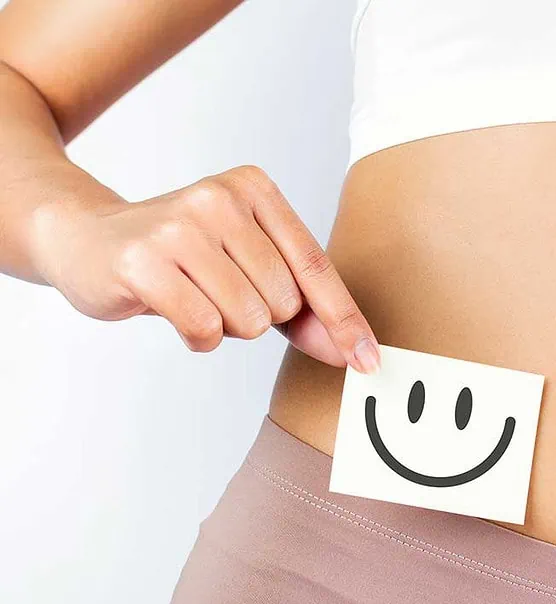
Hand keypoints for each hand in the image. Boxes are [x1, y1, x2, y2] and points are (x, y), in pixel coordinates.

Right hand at [28, 164, 380, 371]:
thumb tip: (353, 352)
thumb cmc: (183, 258)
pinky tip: (171, 309)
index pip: (316, 268)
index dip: (345, 321)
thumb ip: (305, 309)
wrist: (87, 239)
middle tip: (215, 291)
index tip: (368, 361)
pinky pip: (204, 329)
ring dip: (225, 326)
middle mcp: (221, 199)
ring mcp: (180, 226)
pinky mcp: (144, 260)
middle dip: (256, 316)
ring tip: (192, 295)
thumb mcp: (250, 268)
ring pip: (247, 320)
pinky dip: (196, 337)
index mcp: (255, 189)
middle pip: (283, 302)